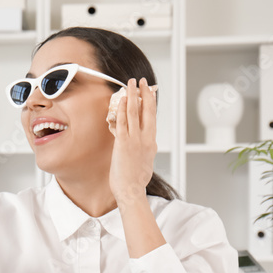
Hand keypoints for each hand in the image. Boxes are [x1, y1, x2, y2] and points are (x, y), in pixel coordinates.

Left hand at [109, 77, 157, 205]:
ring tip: (131, 83)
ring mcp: (135, 140)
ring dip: (133, 95)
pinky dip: (122, 109)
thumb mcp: (145, 161)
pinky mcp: (123, 143)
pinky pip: (123, 122)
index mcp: (152, 142)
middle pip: (148, 110)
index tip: (150, 92)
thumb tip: (144, 144)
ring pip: (135, 112)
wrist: (131, 190)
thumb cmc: (135, 180)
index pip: (152, 117)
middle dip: (145, 93)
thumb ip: (144, 149)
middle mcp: (146, 138)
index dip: (151, 103)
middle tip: (142, 81)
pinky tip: (121, 100)